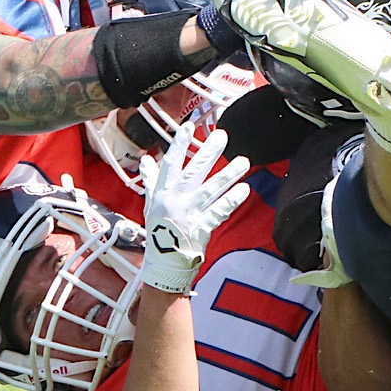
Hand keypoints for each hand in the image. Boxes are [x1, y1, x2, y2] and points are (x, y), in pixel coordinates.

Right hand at [137, 129, 251, 293]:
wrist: (164, 263)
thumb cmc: (158, 232)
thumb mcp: (150, 204)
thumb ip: (151, 181)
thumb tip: (146, 160)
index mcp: (162, 193)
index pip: (171, 164)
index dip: (179, 144)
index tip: (188, 126)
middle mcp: (175, 201)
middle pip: (193, 172)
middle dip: (208, 153)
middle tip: (221, 135)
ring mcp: (189, 214)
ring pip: (210, 190)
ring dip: (228, 175)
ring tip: (243, 161)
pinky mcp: (201, 228)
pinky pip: (219, 211)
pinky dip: (231, 200)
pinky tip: (244, 189)